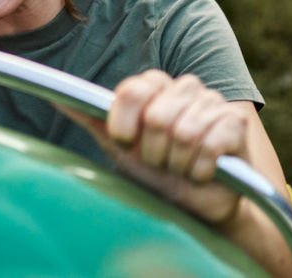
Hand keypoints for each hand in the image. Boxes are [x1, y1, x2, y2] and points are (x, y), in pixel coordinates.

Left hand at [70, 70, 249, 225]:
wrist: (197, 206)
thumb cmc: (155, 172)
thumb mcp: (118, 147)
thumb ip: (91, 118)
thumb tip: (55, 96)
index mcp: (155, 86)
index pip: (132, 90)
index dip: (124, 124)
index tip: (125, 143)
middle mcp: (184, 86)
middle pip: (156, 116)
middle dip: (153, 152)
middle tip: (160, 160)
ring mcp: (212, 101)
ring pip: (183, 133)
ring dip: (177, 163)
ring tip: (180, 167)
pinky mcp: (235, 122)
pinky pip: (209, 144)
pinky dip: (200, 169)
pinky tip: (202, 172)